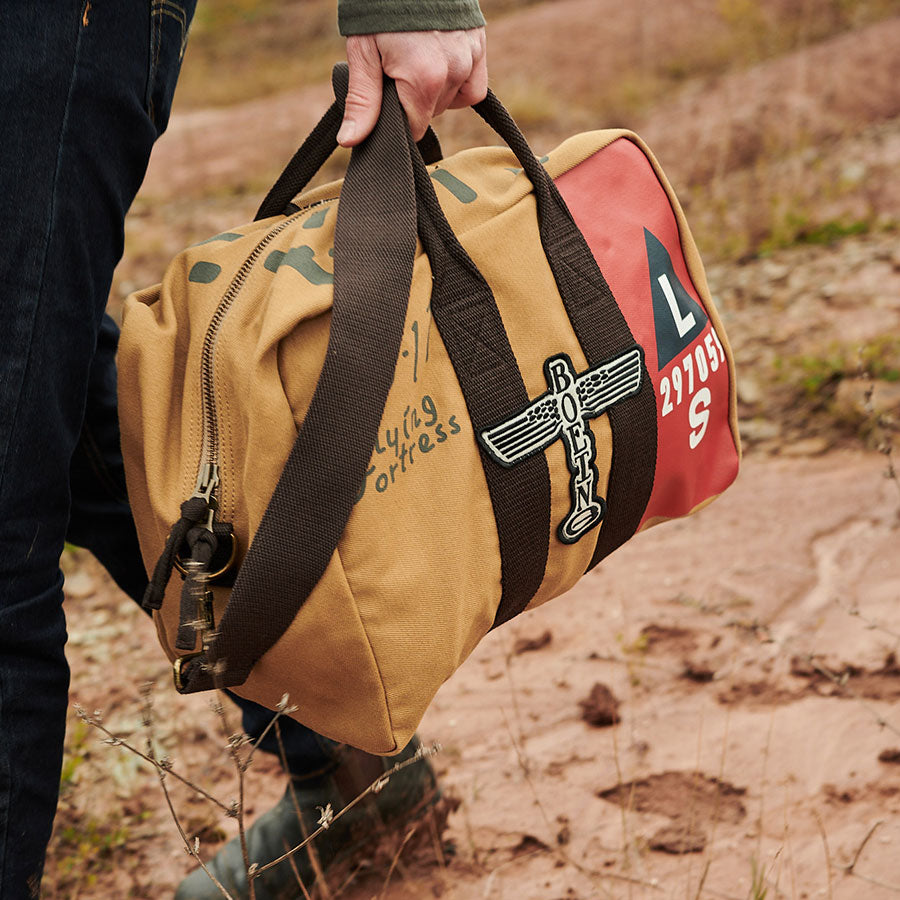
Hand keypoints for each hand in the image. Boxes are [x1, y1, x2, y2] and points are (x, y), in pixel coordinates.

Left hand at [337, 29, 487, 145]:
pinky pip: (472, 88)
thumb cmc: (380, 8)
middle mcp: (452, 72)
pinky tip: (441, 69)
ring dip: (432, 91)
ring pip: (449, 101)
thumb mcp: (363, 53)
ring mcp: (468, 59)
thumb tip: (351, 141)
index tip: (386, 99)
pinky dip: (457, 86)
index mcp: (423, 79)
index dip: (397, 120)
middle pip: (430, 113)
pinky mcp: (479, 46)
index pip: (414, 128)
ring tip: (415, 60)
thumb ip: (363, 101)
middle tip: (395, 68)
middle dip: (411, 101)